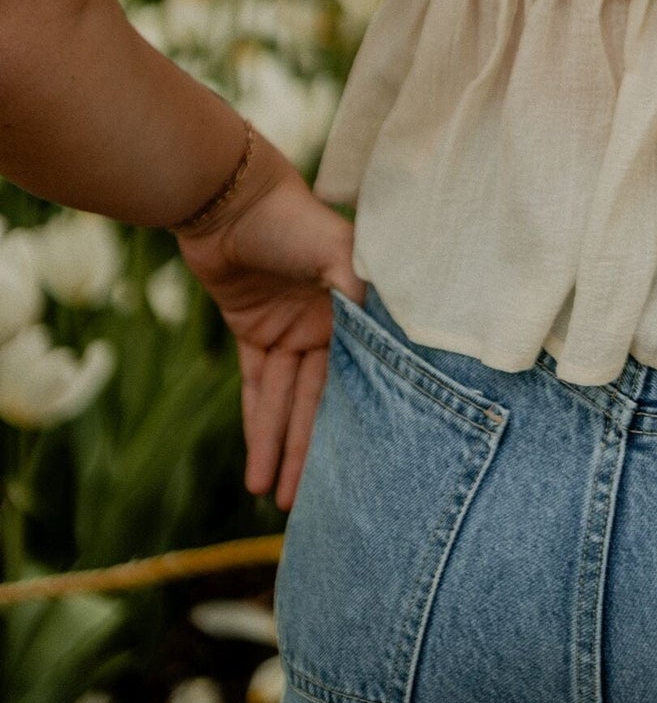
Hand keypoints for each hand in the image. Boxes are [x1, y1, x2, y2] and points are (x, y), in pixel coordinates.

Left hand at [178, 157, 361, 511]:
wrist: (228, 199)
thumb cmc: (291, 218)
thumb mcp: (337, 249)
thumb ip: (358, 288)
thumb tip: (381, 332)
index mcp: (355, 309)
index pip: (357, 376)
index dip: (355, 421)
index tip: (358, 466)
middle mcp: (328, 325)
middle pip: (318, 400)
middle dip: (309, 451)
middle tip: (302, 503)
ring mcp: (290, 331)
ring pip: (285, 402)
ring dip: (277, 447)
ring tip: (272, 496)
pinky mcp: (253, 334)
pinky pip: (256, 386)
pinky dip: (256, 421)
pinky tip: (257, 462)